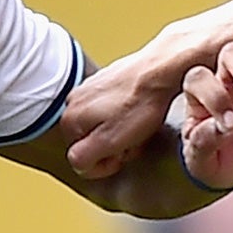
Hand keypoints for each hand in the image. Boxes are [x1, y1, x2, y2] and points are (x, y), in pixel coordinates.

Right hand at [62, 40, 181, 180]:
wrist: (161, 69)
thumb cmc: (140, 103)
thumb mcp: (109, 141)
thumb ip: (84, 158)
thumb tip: (78, 164)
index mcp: (70, 119)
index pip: (80, 159)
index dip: (105, 163)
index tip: (122, 155)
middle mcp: (74, 101)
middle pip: (92, 142)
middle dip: (114, 147)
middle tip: (133, 140)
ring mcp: (91, 88)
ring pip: (104, 126)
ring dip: (122, 132)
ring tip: (139, 126)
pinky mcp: (108, 80)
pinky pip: (115, 110)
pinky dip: (128, 116)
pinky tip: (141, 112)